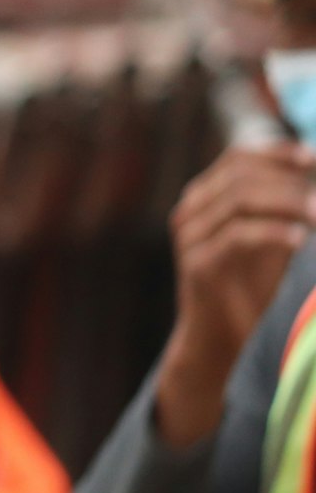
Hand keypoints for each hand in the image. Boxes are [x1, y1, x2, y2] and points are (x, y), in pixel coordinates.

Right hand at [156, 142, 315, 447]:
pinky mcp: (197, 264)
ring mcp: (190, 237)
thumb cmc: (249, 286)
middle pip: (239, 176)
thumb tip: (312, 175)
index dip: (276, 154)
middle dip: (287, 182)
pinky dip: (273, 233)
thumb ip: (281, 206)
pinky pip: (237, 236)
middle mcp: (190, 212)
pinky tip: (299, 240)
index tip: (312, 159)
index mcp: (203, 199)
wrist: (220, 338)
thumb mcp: (268, 237)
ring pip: (239, 201)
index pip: (237, 158)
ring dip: (286, 204)